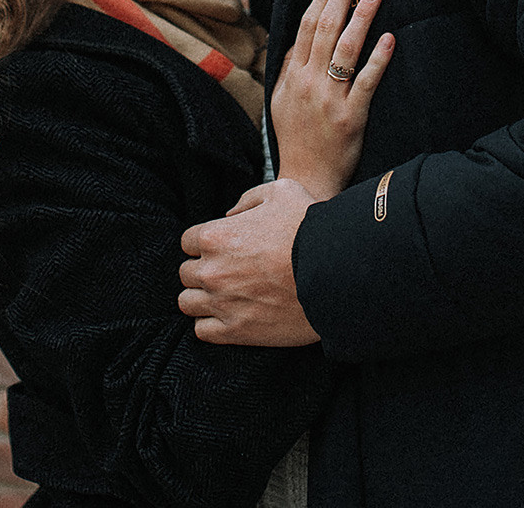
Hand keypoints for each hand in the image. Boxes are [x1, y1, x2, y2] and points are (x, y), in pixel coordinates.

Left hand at [178, 179, 319, 345]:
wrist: (336, 272)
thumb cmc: (310, 228)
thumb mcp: (281, 192)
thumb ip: (248, 200)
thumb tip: (231, 215)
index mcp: (215, 236)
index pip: (188, 241)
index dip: (205, 243)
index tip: (221, 248)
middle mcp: (212, 271)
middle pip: (186, 273)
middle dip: (202, 270)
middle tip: (225, 272)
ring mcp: (222, 303)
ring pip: (188, 303)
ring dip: (201, 298)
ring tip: (223, 295)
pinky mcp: (236, 332)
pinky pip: (203, 331)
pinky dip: (210, 324)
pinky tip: (228, 315)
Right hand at [271, 0, 394, 199]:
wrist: (303, 181)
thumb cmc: (297, 138)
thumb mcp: (282, 100)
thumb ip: (290, 67)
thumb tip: (301, 37)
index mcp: (291, 75)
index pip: (306, 25)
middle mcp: (308, 82)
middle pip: (325, 28)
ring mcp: (329, 99)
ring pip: (346, 48)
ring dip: (361, 16)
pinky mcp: (351, 117)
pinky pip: (366, 82)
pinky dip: (378, 58)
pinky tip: (389, 38)